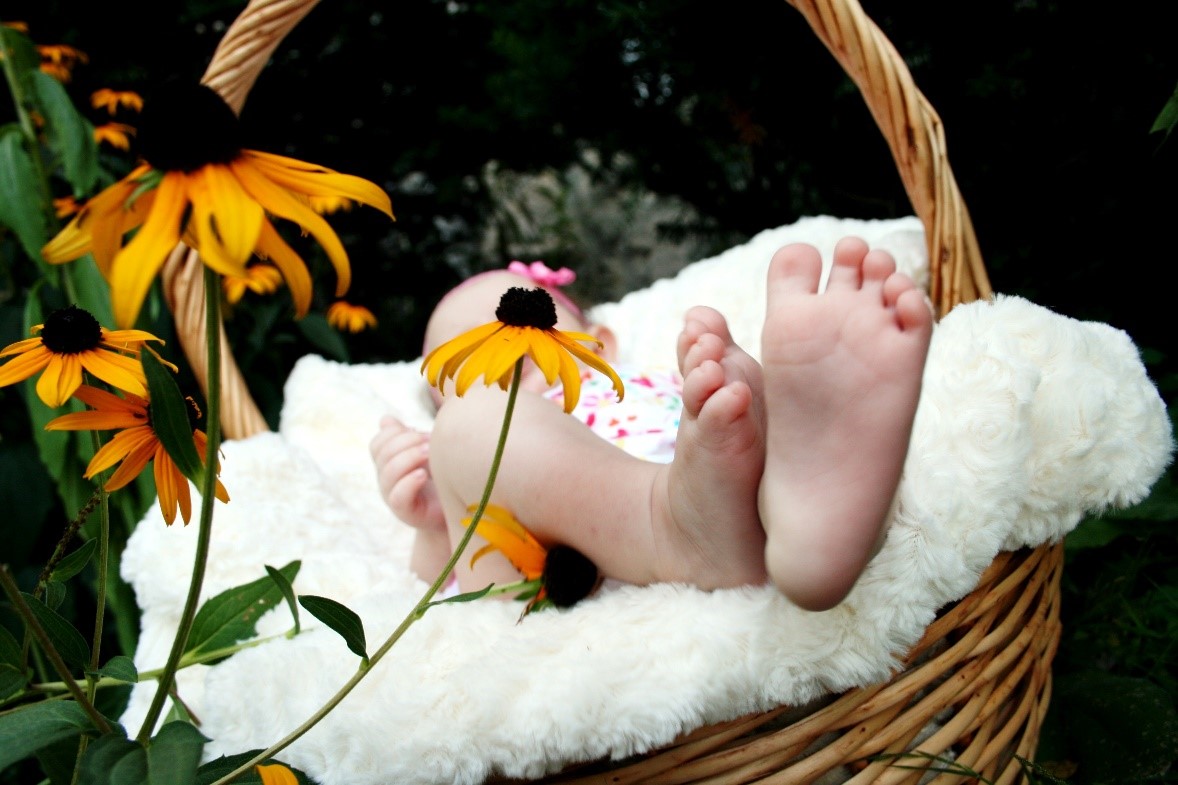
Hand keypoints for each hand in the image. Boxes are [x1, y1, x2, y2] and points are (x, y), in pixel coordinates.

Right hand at [369, 416, 445, 530]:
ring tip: (430, 453)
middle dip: (406, 441)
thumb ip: (408, 437)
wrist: (458, 512)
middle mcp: (386, 479)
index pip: (377, 444)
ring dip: (409, 458)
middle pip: (382, 454)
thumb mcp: (426, 453)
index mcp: (388, 463)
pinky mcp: (404, 512)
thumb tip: (385, 419)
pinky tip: (423, 474)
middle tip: (430, 440)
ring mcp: (392, 496)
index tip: (419, 431)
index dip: (394, 433)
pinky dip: (409, 482)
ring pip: (388, 473)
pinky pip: (397, 496)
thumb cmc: (442, 478)